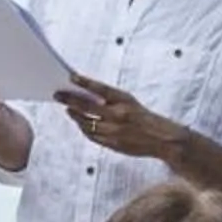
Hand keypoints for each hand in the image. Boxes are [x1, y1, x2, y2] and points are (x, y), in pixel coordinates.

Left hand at [54, 75, 191, 163]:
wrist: (163, 139)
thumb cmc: (145, 118)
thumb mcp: (132, 103)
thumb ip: (112, 100)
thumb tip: (88, 95)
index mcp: (126, 101)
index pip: (101, 89)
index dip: (85, 82)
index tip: (71, 77)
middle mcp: (119, 114)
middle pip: (88, 106)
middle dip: (70, 100)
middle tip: (58, 95)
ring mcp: (114, 130)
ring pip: (86, 122)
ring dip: (75, 115)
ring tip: (68, 109)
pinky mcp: (113, 143)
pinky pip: (92, 135)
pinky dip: (84, 128)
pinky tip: (79, 123)